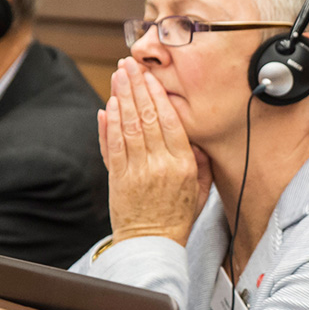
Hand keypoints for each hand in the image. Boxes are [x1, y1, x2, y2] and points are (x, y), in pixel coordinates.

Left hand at [98, 57, 211, 245]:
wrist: (152, 244)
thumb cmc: (177, 216)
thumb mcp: (200, 189)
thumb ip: (200, 160)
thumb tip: (195, 134)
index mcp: (183, 164)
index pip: (169, 120)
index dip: (157, 94)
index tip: (151, 75)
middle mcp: (160, 164)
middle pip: (146, 117)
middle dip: (136, 86)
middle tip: (129, 64)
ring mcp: (137, 171)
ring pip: (128, 126)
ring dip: (121, 97)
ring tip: (118, 75)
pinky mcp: (118, 178)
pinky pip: (113, 146)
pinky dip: (109, 124)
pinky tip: (108, 105)